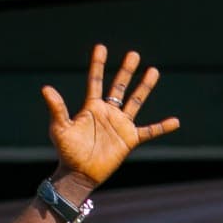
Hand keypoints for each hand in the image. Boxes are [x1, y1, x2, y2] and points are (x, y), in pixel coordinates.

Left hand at [41, 44, 180, 190]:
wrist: (79, 174)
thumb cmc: (67, 151)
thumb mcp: (60, 128)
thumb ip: (57, 108)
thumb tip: (46, 88)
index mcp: (92, 107)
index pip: (95, 81)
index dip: (98, 64)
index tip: (101, 47)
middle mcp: (108, 112)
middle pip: (119, 87)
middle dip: (126, 70)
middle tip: (133, 55)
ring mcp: (120, 125)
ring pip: (136, 101)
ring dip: (145, 87)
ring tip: (153, 71)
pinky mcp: (130, 139)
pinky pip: (149, 131)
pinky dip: (162, 127)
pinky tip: (175, 121)